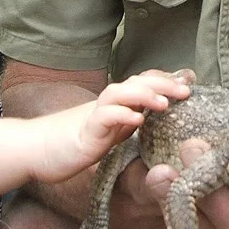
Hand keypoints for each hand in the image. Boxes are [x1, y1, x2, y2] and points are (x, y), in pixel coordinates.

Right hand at [33, 71, 189, 183]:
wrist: (38, 148)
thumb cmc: (78, 141)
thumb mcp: (113, 132)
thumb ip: (133, 121)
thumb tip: (157, 115)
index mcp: (118, 102)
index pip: (145, 81)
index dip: (166, 79)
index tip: (190, 83)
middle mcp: (109, 103)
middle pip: (137, 82)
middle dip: (163, 83)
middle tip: (187, 91)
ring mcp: (96, 114)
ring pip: (120, 93)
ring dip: (144, 95)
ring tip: (165, 104)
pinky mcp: (85, 130)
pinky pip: (104, 117)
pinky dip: (121, 116)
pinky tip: (137, 121)